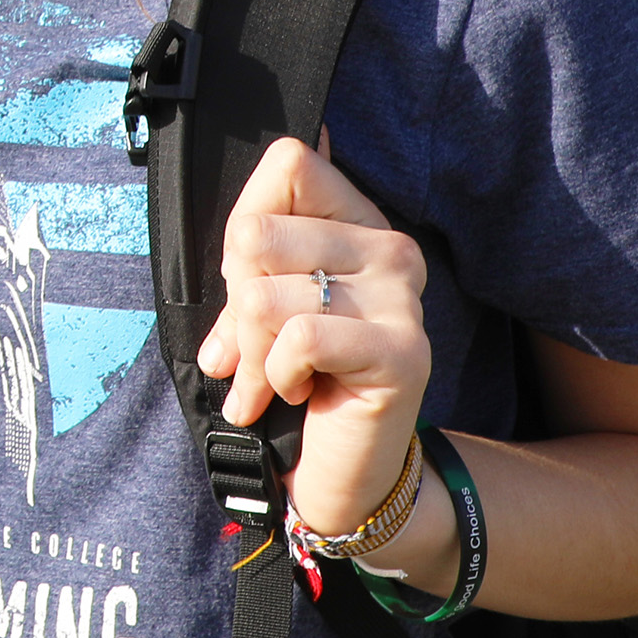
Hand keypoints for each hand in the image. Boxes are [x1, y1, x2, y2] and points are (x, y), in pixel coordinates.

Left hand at [198, 133, 432, 539]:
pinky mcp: (402, 352)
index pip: (291, 162)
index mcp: (360, 224)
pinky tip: (300, 391)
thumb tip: (240, 224)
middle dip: (235, 305)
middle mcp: (391, 250)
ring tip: (273, 380)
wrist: (343, 475)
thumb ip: (251, 259)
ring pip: (263, 294)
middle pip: (256, 233)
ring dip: (250, 354)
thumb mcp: (263, 309)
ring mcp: (402, 299)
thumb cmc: (299, 382)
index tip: (251, 282)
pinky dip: (277, 376)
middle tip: (253, 350)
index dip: (247, 225)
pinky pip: (297, 338)